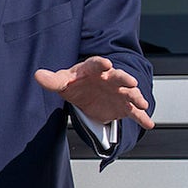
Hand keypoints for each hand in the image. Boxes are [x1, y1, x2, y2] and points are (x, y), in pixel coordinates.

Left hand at [33, 56, 153, 129]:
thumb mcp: (62, 82)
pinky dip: (142, 117)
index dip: (101, 64)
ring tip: (141, 103)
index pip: (97, 64)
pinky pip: (134, 112)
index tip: (106, 64)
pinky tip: (149, 123)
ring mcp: (119, 92)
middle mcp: (110, 78)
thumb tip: (37, 75)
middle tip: (130, 81)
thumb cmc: (75, 83)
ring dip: (136, 97)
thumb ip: (52, 80)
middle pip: (119, 76)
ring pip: (130, 93)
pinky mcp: (123, 106)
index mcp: (93, 69)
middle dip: (125, 79)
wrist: (86, 95)